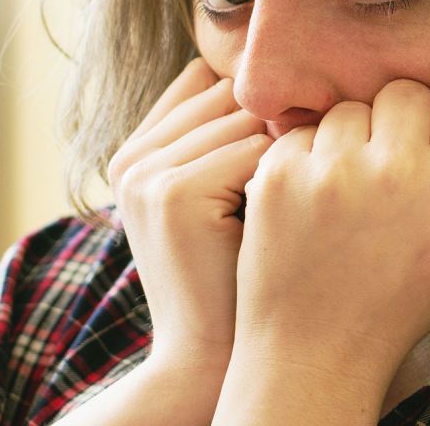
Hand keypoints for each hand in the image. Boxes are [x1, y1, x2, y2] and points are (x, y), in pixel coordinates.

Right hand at [108, 58, 271, 371]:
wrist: (212, 351)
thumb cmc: (235, 269)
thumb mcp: (219, 196)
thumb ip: (224, 138)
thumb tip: (280, 77)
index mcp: (134, 153)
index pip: (204, 80)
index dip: (252, 102)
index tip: (285, 139)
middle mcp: (130, 158)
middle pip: (226, 93)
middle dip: (272, 120)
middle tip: (299, 166)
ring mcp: (145, 175)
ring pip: (245, 117)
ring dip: (282, 149)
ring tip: (292, 193)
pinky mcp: (172, 193)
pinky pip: (252, 149)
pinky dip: (281, 175)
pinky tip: (284, 212)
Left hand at [231, 78, 429, 388]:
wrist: (320, 350)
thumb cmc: (405, 299)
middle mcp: (399, 170)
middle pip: (404, 91)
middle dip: (398, 119)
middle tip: (389, 161)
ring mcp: (334, 171)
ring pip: (351, 107)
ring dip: (351, 137)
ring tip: (349, 186)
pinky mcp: (281, 175)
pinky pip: (303, 131)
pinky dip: (308, 156)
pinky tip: (314, 197)